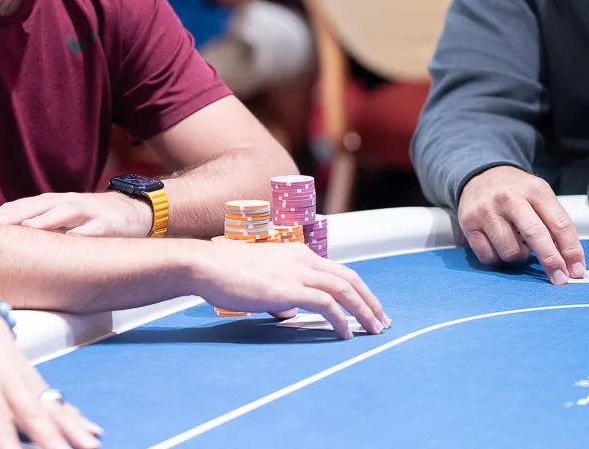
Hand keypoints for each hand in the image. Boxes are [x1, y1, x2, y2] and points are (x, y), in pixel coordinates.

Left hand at [0, 192, 152, 237]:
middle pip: (36, 205)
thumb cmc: (90, 220)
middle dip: (13, 215)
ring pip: (65, 211)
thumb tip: (7, 247)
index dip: (1, 214)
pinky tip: (74, 239)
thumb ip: (40, 229)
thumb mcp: (63, 221)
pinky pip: (97, 228)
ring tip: (27, 227)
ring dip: (46, 219)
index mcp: (52, 204)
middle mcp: (67, 203)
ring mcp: (89, 211)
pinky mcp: (111, 223)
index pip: (22, 206)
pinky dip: (86, 232)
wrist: (134, 212)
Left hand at [0, 306, 102, 448]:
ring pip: (52, 406)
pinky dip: (76, 416)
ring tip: (91, 445)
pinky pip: (59, 400)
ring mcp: (28, 378)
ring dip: (73, 427)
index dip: (6, 440)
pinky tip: (93, 430)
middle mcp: (9, 380)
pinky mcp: (38, 380)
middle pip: (33, 412)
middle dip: (51, 438)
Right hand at [196, 241, 389, 338]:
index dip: (358, 290)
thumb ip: (278, 294)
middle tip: (382, 321)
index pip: (337, 270)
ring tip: (373, 330)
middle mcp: (302, 259)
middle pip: (349, 278)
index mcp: (297, 253)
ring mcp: (297, 272)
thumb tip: (287, 312)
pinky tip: (346, 334)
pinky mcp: (289, 289)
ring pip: (344, 290)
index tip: (368, 307)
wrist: (206, 266)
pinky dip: (341, 320)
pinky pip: (326, 304)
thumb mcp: (259, 278)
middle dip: (370, 301)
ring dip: (363, 311)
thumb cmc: (225, 272)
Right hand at [458, 166, 584, 284]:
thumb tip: (568, 260)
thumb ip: (553, 223)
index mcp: (534, 189)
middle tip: (559, 277)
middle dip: (551, 261)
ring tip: (516, 244)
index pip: (559, 224)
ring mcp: (486, 210)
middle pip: (535, 235)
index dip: (571, 250)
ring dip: (518, 256)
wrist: (480, 176)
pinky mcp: (468, 223)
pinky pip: (488, 256)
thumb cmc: (515, 192)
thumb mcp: (539, 197)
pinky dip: (497, 259)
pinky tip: (499, 246)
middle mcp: (508, 197)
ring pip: (510, 251)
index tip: (576, 269)